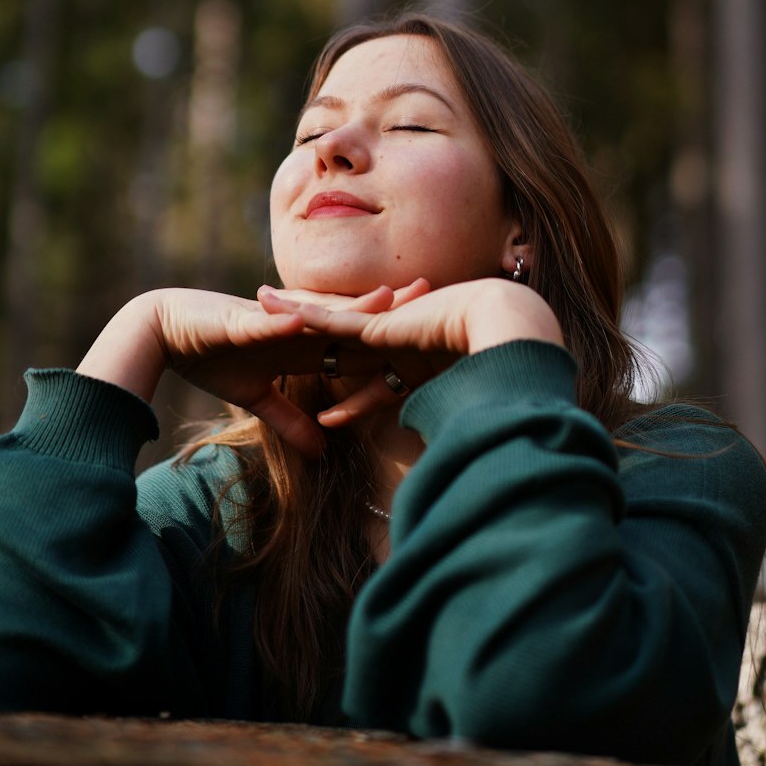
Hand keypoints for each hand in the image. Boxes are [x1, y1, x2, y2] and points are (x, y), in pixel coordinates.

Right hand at [76, 282, 432, 458]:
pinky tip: (309, 321)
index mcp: (301, 344)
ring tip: (387, 297)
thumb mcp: (256, 399)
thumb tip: (323, 450)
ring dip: (350, 307)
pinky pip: (269, 323)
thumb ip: (290, 420)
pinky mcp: (241, 320)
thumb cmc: (210, 357)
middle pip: (349, 319)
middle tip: (434, 295)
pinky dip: (288, 323)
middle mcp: (294, 327)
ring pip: (319, 314)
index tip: (429, 331)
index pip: (354, 341)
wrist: (164, 331)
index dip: (389, 336)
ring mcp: (271, 320)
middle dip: (388, 310)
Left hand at [258, 278, 563, 428]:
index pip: (371, 381)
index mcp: (413, 367)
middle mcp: (395, 347)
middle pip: (340, 347)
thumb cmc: (497, 375)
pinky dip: (301, 316)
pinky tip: (272, 308)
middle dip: (307, 341)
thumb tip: (447, 463)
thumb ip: (445, 428)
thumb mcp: (464, 409)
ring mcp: (386, 335)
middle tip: (273, 334)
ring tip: (259, 302)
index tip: (327, 409)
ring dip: (292, 318)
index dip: (348, 393)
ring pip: (327, 328)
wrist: (506, 337)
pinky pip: (330, 322)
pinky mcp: (378, 326)